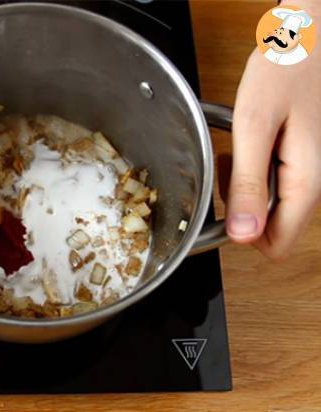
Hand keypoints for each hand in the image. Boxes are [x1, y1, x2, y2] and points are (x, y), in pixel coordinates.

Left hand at [228, 41, 320, 259]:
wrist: (304, 40)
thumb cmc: (284, 71)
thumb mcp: (254, 127)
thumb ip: (248, 183)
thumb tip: (242, 234)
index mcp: (307, 181)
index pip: (277, 245)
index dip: (243, 235)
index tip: (225, 206)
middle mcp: (313, 184)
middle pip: (271, 229)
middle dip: (240, 209)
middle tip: (230, 169)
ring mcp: (306, 174)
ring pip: (268, 208)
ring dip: (243, 189)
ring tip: (237, 153)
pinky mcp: (296, 162)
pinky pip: (270, 185)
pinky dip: (250, 173)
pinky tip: (245, 148)